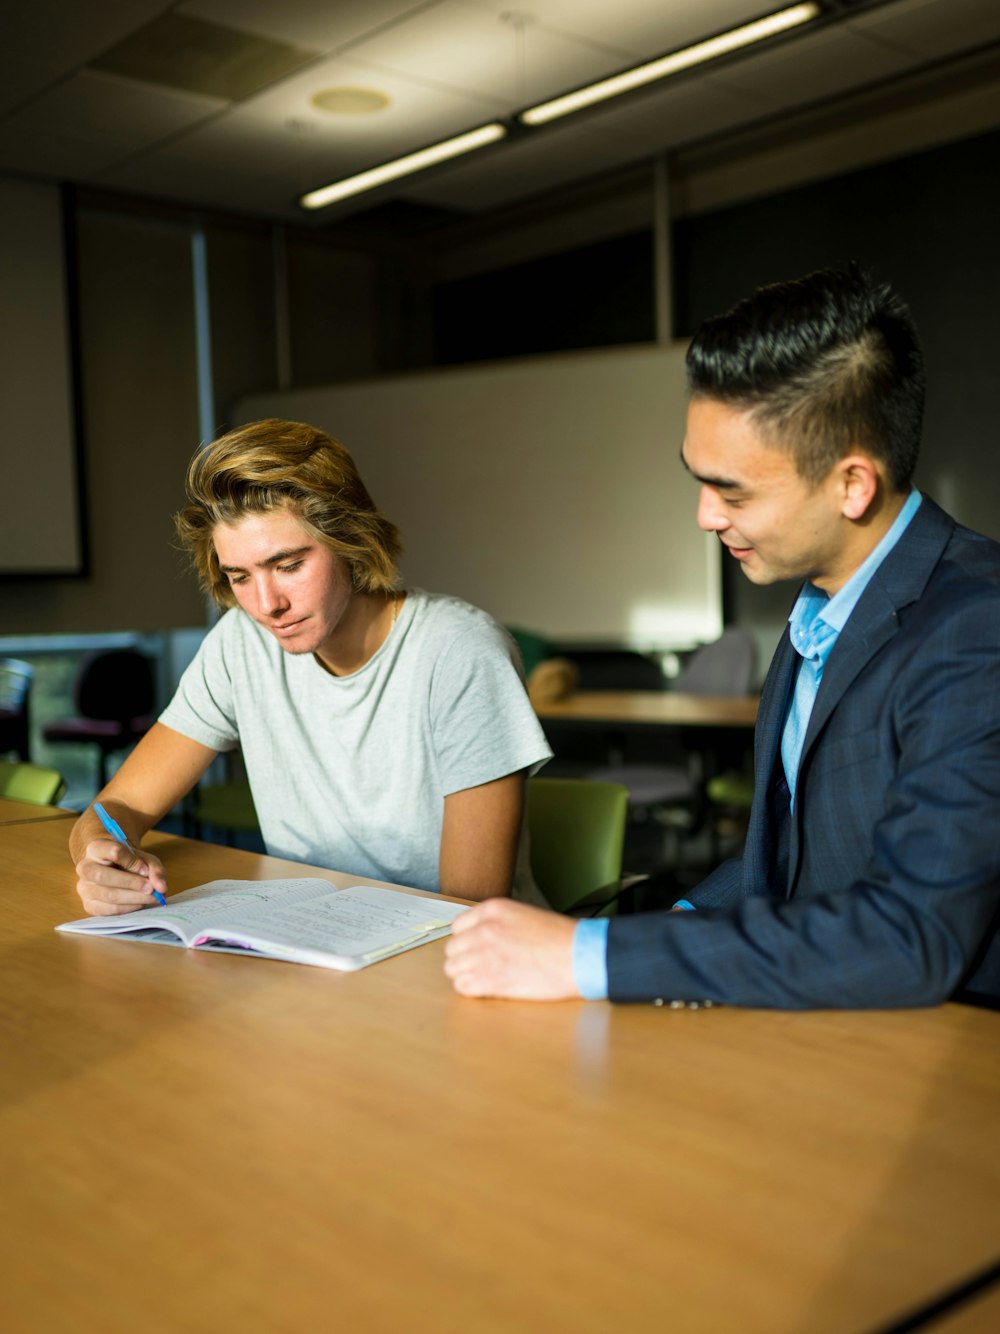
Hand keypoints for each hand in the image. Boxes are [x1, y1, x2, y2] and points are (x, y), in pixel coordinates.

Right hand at [75, 838, 167, 916]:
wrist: (114, 869)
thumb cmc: (129, 862)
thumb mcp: (144, 859)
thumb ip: (155, 870)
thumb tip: (161, 888)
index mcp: (96, 848)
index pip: (113, 852)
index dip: (132, 861)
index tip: (145, 869)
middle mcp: (84, 867)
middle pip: (103, 876)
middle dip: (131, 883)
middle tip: (151, 888)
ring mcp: (84, 888)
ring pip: (108, 895)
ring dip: (134, 898)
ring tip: (151, 897)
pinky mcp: (89, 905)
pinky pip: (109, 910)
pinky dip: (128, 908)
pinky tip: (140, 903)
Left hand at [444, 898, 579, 999]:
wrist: (578, 956)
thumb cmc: (559, 937)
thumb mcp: (523, 914)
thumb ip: (497, 923)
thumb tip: (479, 937)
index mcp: (492, 910)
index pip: (457, 927)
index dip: (467, 940)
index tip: (476, 948)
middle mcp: (483, 930)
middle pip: (452, 949)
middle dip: (464, 959)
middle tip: (481, 966)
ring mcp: (483, 955)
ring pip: (452, 969)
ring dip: (465, 974)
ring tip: (485, 978)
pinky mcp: (489, 980)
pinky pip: (462, 987)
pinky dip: (471, 989)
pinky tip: (487, 988)